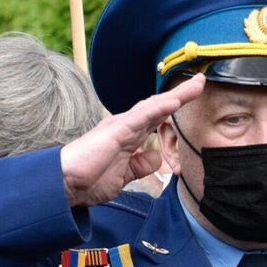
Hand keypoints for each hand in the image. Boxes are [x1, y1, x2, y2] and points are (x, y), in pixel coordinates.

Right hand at [60, 74, 204, 208]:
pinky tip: (174, 101)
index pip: (156, 118)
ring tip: (196, 85)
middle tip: (200, 82)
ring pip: (154, 106)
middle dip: (181, 95)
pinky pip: (142, 116)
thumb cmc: (89, 179)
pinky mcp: (116, 130)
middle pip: (158, 106)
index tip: (192, 100)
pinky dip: (159, 107)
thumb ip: (141, 165)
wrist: (66, 183)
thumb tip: (155, 155)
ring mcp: (121, 126)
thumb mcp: (125, 176)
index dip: (174, 108)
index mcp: (129, 137)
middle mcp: (126, 126)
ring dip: (176, 95)